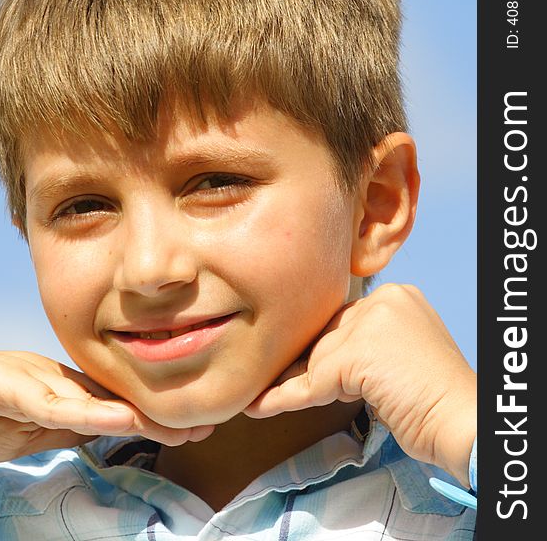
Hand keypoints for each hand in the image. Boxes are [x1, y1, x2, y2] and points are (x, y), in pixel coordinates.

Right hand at [0, 346, 213, 463]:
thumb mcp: (15, 433)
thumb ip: (55, 430)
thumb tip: (98, 434)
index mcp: (52, 387)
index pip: (108, 403)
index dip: (150, 415)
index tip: (189, 427)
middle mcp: (48, 374)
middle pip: (112, 395)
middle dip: (160, 411)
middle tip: (209, 420)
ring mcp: (27, 375)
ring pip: (91, 395)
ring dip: (139, 410)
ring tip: (182, 423)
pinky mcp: (2, 382)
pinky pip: (50, 401)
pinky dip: (87, 412)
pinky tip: (120, 420)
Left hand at [243, 284, 475, 485]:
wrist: (464, 424)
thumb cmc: (434, 398)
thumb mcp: (396, 355)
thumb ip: (360, 345)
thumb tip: (311, 358)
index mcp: (394, 296)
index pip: (339, 321)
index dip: (317, 349)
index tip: (290, 367)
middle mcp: (381, 302)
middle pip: (324, 337)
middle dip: (300, 366)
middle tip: (269, 385)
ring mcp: (369, 326)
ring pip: (315, 361)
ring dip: (289, 384)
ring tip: (260, 398)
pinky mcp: (355, 358)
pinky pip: (308, 384)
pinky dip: (280, 399)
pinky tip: (256, 407)